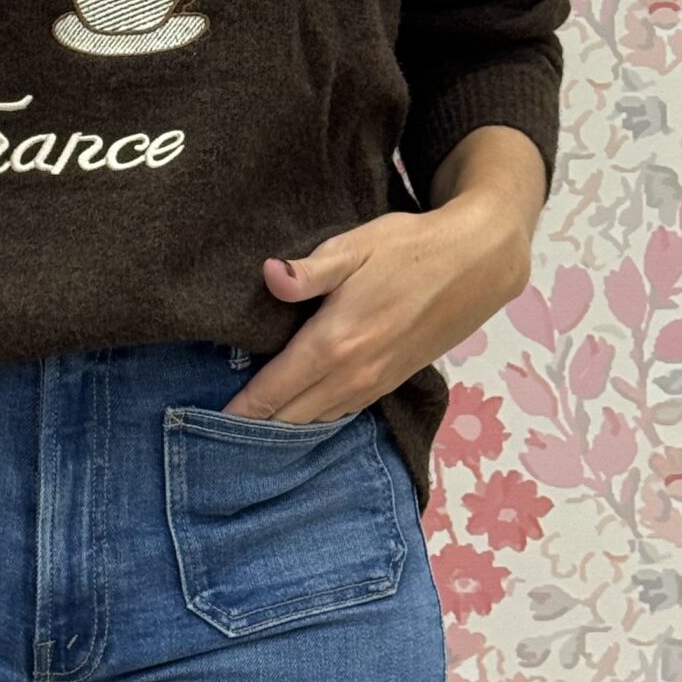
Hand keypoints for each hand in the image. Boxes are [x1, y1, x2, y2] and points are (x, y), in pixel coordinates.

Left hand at [227, 196, 535, 423]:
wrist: (478, 263)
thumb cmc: (411, 247)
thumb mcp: (356, 245)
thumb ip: (309, 270)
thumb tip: (268, 276)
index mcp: (334, 343)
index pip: (272, 393)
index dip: (237, 413)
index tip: (202, 427)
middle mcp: (353, 375)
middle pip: (290, 419)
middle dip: (252, 430)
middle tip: (213, 435)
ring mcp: (376, 384)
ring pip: (316, 423)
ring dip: (283, 429)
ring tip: (246, 431)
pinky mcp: (393, 383)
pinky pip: (341, 414)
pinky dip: (314, 421)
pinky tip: (297, 415)